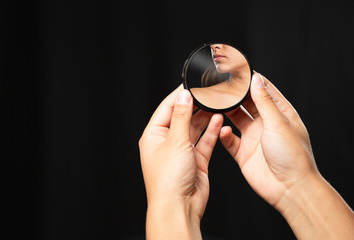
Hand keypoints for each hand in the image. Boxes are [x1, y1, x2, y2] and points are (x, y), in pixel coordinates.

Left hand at [139, 85, 222, 239]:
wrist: (179, 206)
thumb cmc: (168, 179)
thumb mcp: (175, 141)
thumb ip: (181, 116)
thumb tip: (184, 95)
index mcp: (154, 135)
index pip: (167, 108)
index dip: (179, 95)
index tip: (192, 83)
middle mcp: (167, 142)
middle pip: (182, 116)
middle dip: (195, 105)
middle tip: (208, 92)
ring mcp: (182, 151)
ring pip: (195, 128)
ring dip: (205, 117)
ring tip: (217, 103)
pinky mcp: (196, 159)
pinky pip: (205, 141)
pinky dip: (212, 131)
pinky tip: (219, 120)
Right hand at [219, 72, 317, 208]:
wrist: (289, 189)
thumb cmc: (292, 156)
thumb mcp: (277, 123)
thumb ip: (264, 101)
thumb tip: (256, 79)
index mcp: (279, 113)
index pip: (263, 90)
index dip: (250, 79)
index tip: (236, 70)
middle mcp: (265, 124)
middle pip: (246, 103)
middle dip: (233, 94)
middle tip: (219, 86)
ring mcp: (253, 138)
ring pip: (235, 119)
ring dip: (225, 112)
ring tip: (213, 104)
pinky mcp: (243, 152)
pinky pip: (229, 140)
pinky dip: (223, 134)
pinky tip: (222, 131)